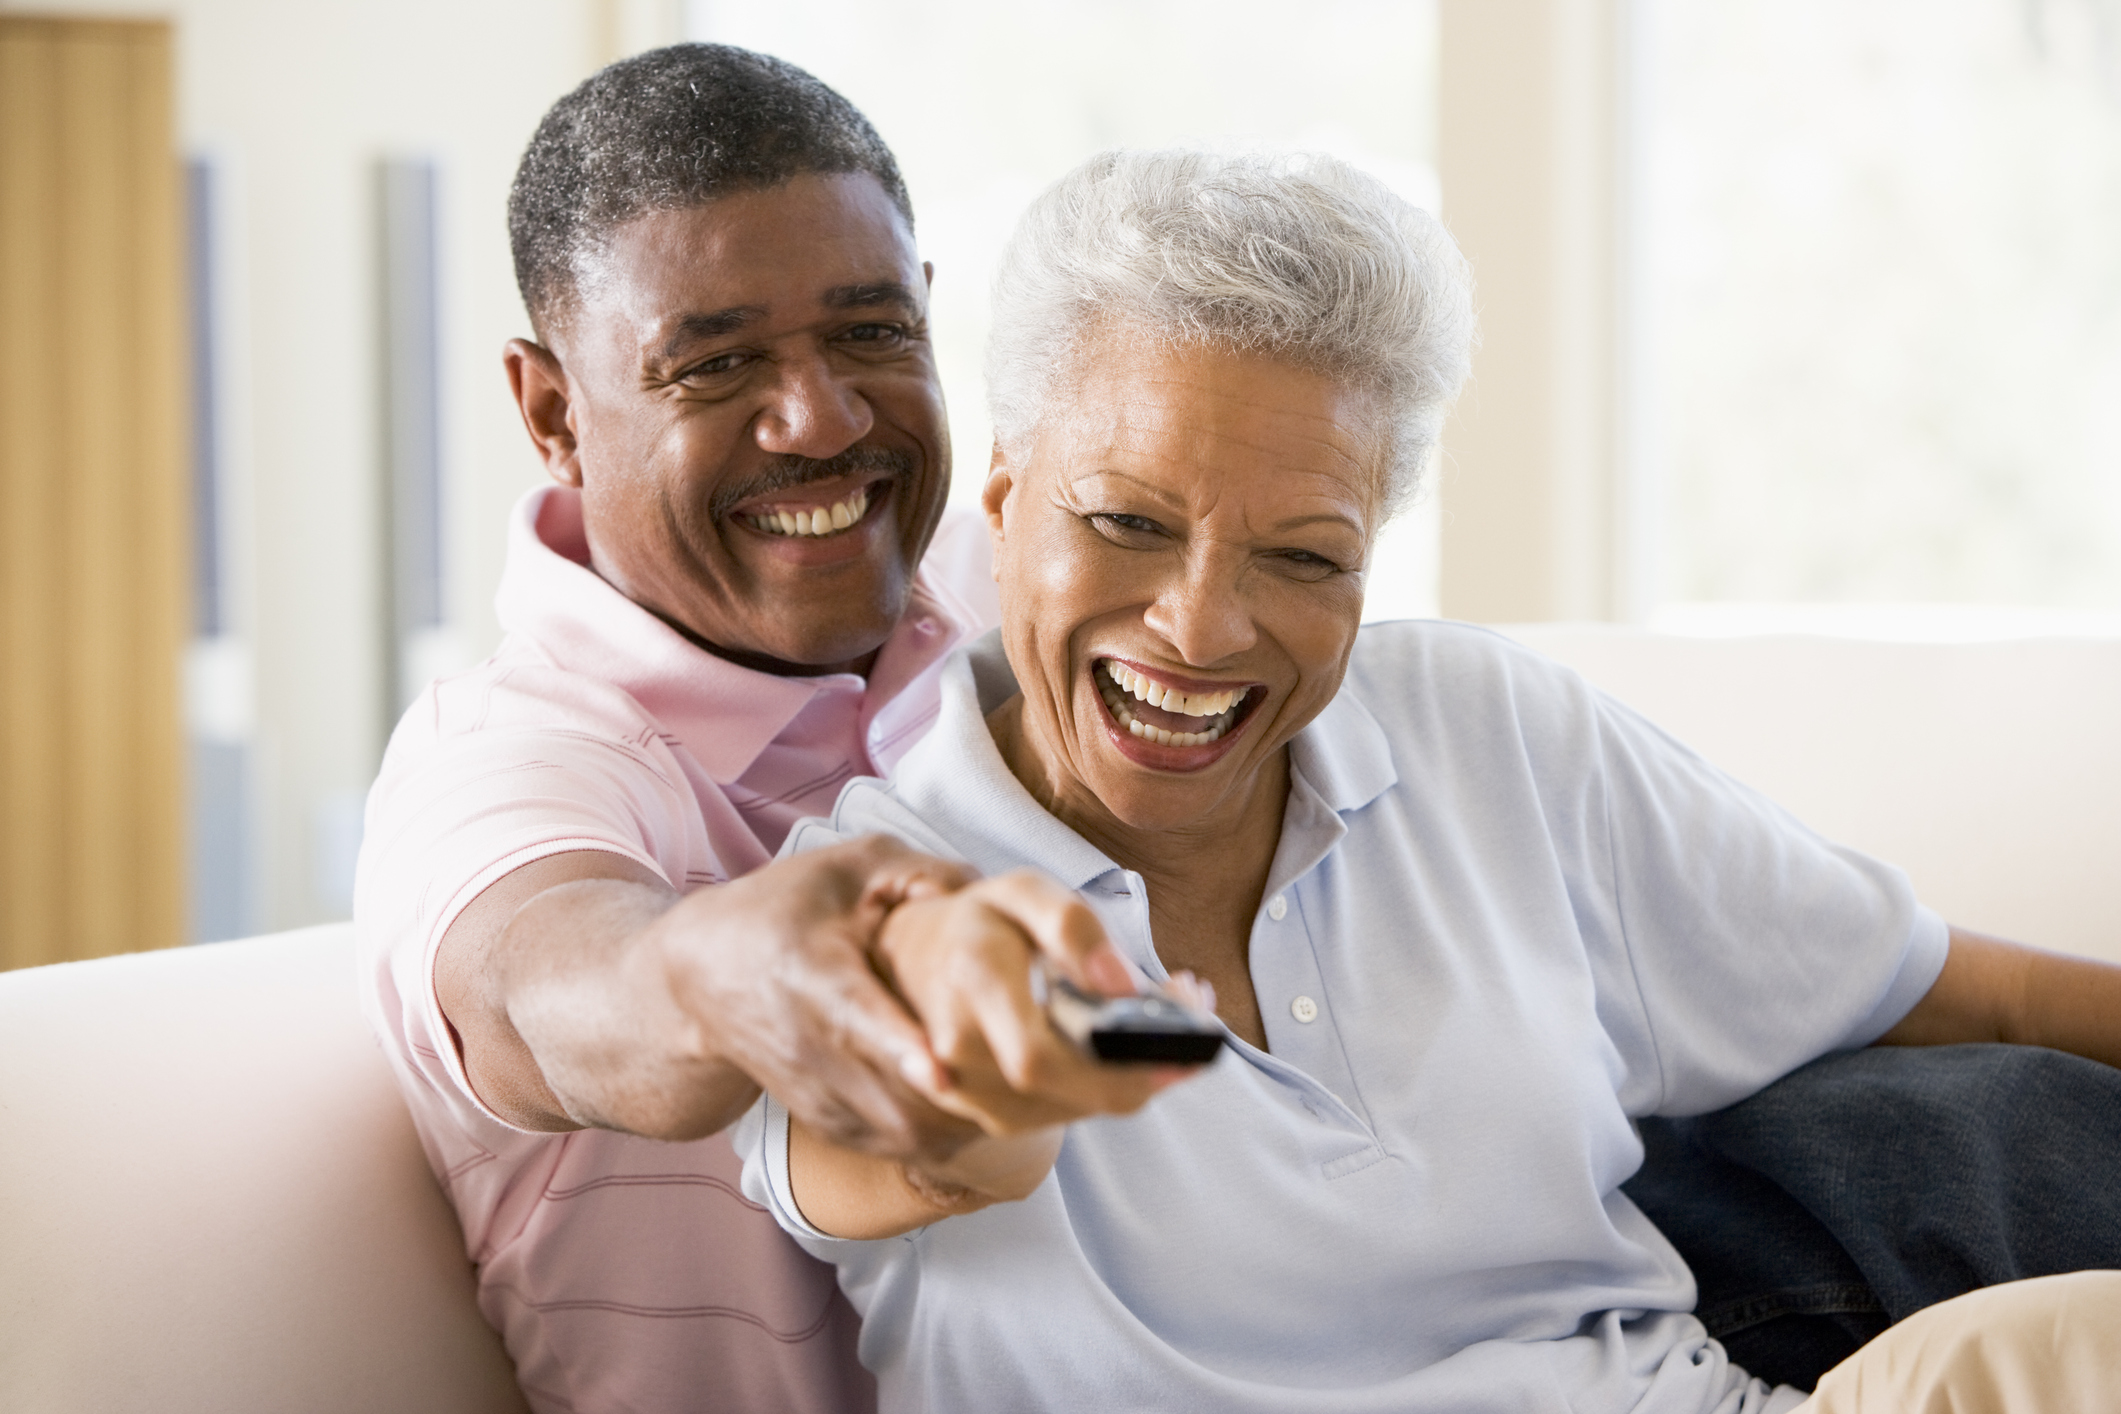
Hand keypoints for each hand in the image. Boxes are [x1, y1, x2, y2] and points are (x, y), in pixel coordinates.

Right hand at [447, 838, 994, 1158]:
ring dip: (970, 1121)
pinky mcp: (831, 1126)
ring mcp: (818, 1097)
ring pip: (905, 1134)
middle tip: (1039, 1073)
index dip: (901, 1049)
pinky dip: (952, 1134)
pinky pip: (903, 1148)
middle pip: (895, 1096)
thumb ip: (923, 872)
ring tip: (1028, 1089)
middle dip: (970, 1095)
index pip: (856, 1021)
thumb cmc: (785, 910)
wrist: (696, 980)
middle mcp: (810, 1047)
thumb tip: (992, 894)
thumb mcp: (848, 866)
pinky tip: (993, 1101)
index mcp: (811, 974)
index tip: (944, 1072)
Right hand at [870, 869, 1194, 1135]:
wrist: (912, 962)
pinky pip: (1071, 1109)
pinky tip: (1130, 1038)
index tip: (1182, 1039)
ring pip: (1082, 1105)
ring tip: (1173, 1011)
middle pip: (1075, 1092)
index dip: (1115, 1064)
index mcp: (973, 982)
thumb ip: (1071, 925)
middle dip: (1149, 1065)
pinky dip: (1112, 1080)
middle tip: (1198, 1015)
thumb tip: (1122, 988)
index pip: (1038, 1056)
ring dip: (1140, 1070)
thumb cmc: (978, 923)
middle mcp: (962, 1051)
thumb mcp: (1022, 892)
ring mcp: (973, 1094)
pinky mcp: (994, 1115)